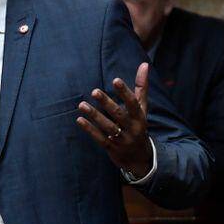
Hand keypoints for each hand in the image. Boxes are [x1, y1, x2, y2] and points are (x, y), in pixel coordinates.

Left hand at [76, 62, 151, 177]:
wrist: (140, 159)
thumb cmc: (138, 126)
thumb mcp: (142, 108)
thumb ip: (141, 87)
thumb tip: (144, 64)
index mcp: (140, 117)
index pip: (133, 103)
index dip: (125, 92)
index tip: (115, 80)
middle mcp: (132, 128)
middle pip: (119, 115)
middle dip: (107, 103)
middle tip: (94, 91)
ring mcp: (122, 140)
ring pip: (107, 127)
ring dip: (94, 116)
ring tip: (82, 105)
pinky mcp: (112, 148)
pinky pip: (100, 139)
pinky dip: (89, 129)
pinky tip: (79, 120)